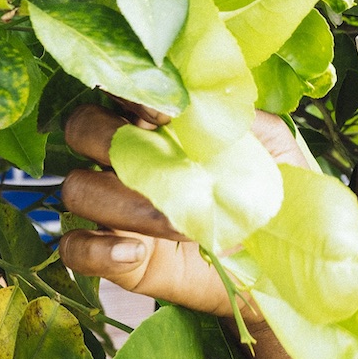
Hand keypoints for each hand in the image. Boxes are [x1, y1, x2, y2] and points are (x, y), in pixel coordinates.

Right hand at [56, 103, 309, 320]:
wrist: (282, 267)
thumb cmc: (274, 199)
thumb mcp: (274, 149)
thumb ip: (241, 118)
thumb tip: (205, 100)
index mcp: (161, 125)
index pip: (120, 91)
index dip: (128, 92)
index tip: (166, 114)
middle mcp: (128, 160)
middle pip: (82, 129)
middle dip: (107, 139)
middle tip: (160, 165)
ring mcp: (117, 209)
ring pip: (78, 189)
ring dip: (122, 204)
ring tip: (178, 225)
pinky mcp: (118, 257)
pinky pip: (75, 248)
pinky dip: (96, 249)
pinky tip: (135, 251)